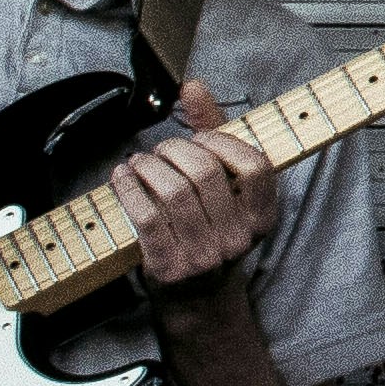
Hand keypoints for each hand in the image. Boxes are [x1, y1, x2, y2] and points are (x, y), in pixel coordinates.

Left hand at [114, 77, 281, 293]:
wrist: (198, 299)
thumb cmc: (210, 229)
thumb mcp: (225, 187)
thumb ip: (214, 132)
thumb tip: (192, 86)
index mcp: (261, 217)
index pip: (254, 166)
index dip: (221, 143)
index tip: (200, 141)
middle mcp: (238, 238)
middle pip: (204, 172)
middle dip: (175, 149)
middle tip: (162, 150)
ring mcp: (204, 256)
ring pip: (172, 191)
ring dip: (148, 166)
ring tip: (140, 162)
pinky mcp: (169, 266)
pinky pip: (145, 215)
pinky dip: (128, 188)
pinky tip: (123, 178)